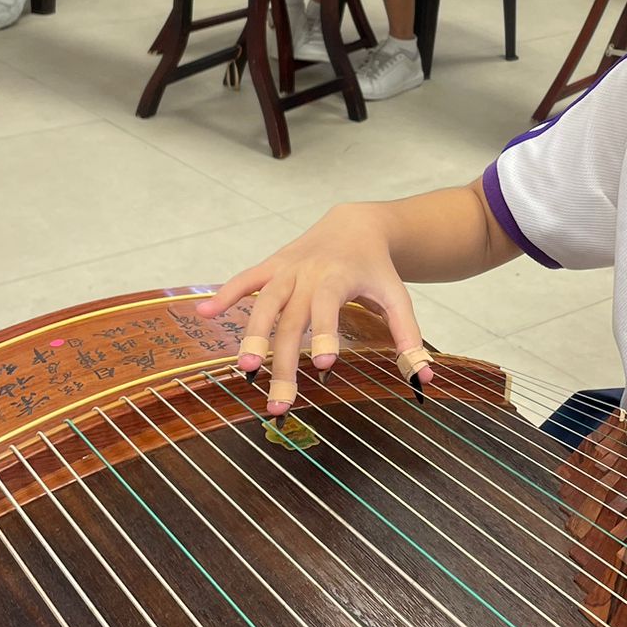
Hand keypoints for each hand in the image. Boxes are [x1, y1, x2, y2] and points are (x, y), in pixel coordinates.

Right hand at [207, 204, 431, 417]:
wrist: (356, 224)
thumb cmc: (377, 270)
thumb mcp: (398, 297)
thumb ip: (408, 338)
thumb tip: (424, 382)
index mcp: (341, 276)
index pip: (329, 305)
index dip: (325, 332)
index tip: (324, 365)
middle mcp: (309, 271)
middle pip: (292, 319)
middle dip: (284, 361)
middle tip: (280, 402)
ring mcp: (287, 268)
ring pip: (263, 303)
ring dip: (251, 336)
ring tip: (244, 370)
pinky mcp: (271, 266)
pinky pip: (245, 279)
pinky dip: (224, 294)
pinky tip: (202, 313)